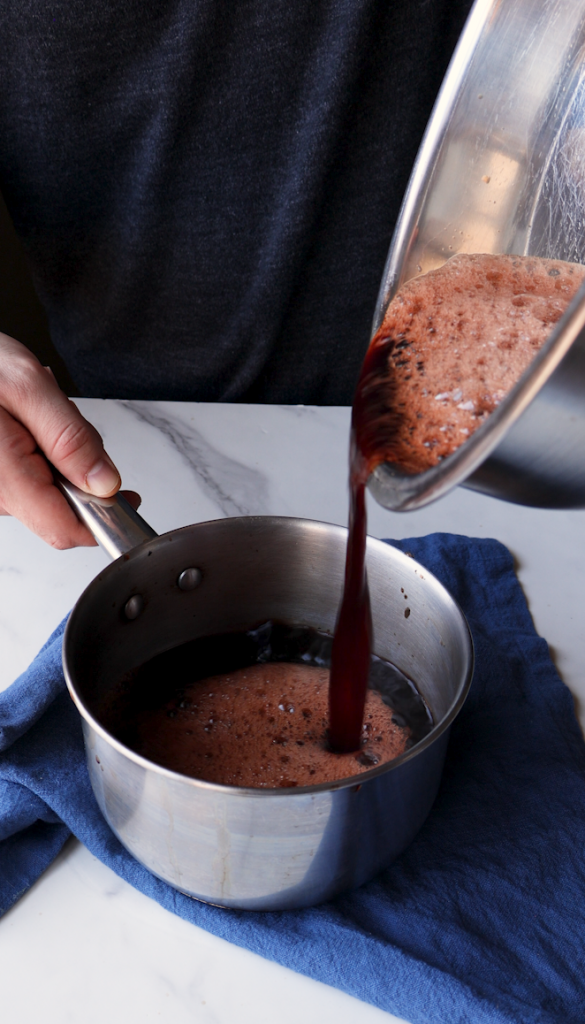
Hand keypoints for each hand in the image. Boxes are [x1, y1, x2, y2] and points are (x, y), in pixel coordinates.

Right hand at [0, 332, 133, 547]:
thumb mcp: (28, 385)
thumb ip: (69, 436)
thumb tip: (104, 483)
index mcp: (3, 475)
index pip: (64, 528)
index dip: (103, 518)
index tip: (127, 496)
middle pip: (60, 511)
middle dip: (77, 473)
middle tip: (60, 422)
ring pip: (47, 495)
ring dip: (56, 459)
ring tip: (34, 415)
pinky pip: (29, 481)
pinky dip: (38, 454)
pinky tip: (24, 424)